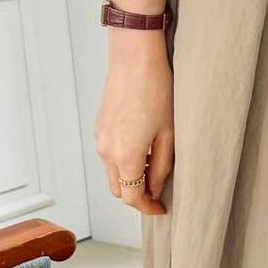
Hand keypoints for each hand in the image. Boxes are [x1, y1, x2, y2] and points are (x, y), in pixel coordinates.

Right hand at [95, 32, 173, 215]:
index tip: (162, 209)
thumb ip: (161, 166)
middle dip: (137, 196)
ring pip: (112, 173)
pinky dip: (123, 162)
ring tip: (154, 168)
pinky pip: (109, 156)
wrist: (134, 59)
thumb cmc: (157, 91)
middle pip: (118, 190)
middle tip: (159, 192)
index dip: (148, 208)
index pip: (132, 198)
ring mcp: (100, 139)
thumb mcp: (168, 134)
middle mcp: (106, 152)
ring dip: (130, 178)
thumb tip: (156, 189)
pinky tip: (142, 150)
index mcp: (126, 156)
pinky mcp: (99, 127)